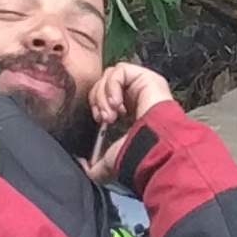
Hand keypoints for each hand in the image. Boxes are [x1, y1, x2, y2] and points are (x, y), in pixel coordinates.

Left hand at [82, 61, 176, 178]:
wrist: (153, 147)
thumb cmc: (138, 153)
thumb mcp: (111, 159)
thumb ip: (95, 165)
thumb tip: (83, 166)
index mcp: (130, 110)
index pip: (105, 95)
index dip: (97, 103)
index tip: (99, 120)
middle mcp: (136, 95)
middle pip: (105, 82)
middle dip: (98, 98)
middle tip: (103, 117)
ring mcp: (143, 84)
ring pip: (110, 74)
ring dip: (104, 93)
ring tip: (111, 112)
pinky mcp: (146, 76)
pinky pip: (120, 70)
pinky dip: (112, 85)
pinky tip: (117, 103)